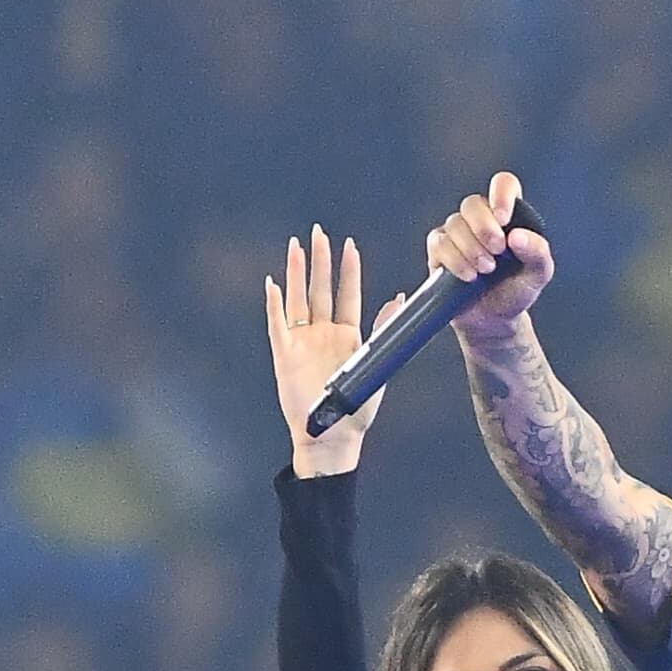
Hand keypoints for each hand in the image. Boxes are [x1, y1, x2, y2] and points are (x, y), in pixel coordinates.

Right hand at [266, 226, 374, 476]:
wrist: (332, 438)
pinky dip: (274, 304)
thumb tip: (399, 298)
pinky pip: (277, 324)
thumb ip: (385, 330)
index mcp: (348, 336)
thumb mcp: (377, 367)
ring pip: (297, 299)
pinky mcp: (284, 355)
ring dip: (296, 273)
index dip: (348, 271)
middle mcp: (323, 334)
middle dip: (319, 261)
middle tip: (319, 232)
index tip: (349, 245)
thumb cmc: (357, 411)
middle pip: (320, 289)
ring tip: (295, 247)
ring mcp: (302, 342)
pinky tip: (273, 284)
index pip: (347, 294)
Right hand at [429, 171, 553, 341]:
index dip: (501, 193)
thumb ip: (538, 253)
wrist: (493, 321)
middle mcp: (480, 220)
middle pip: (472, 203)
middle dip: (484, 227)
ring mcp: (457, 233)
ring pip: (454, 224)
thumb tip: (517, 236)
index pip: (503, 184)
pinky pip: (439, 243)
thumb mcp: (538, 275)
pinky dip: (455, 260)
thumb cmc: (515, 292)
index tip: (504, 218)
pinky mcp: (439, 250)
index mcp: (508, 216)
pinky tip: (469, 276)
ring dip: (471, 248)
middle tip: (497, 251)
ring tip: (486, 270)